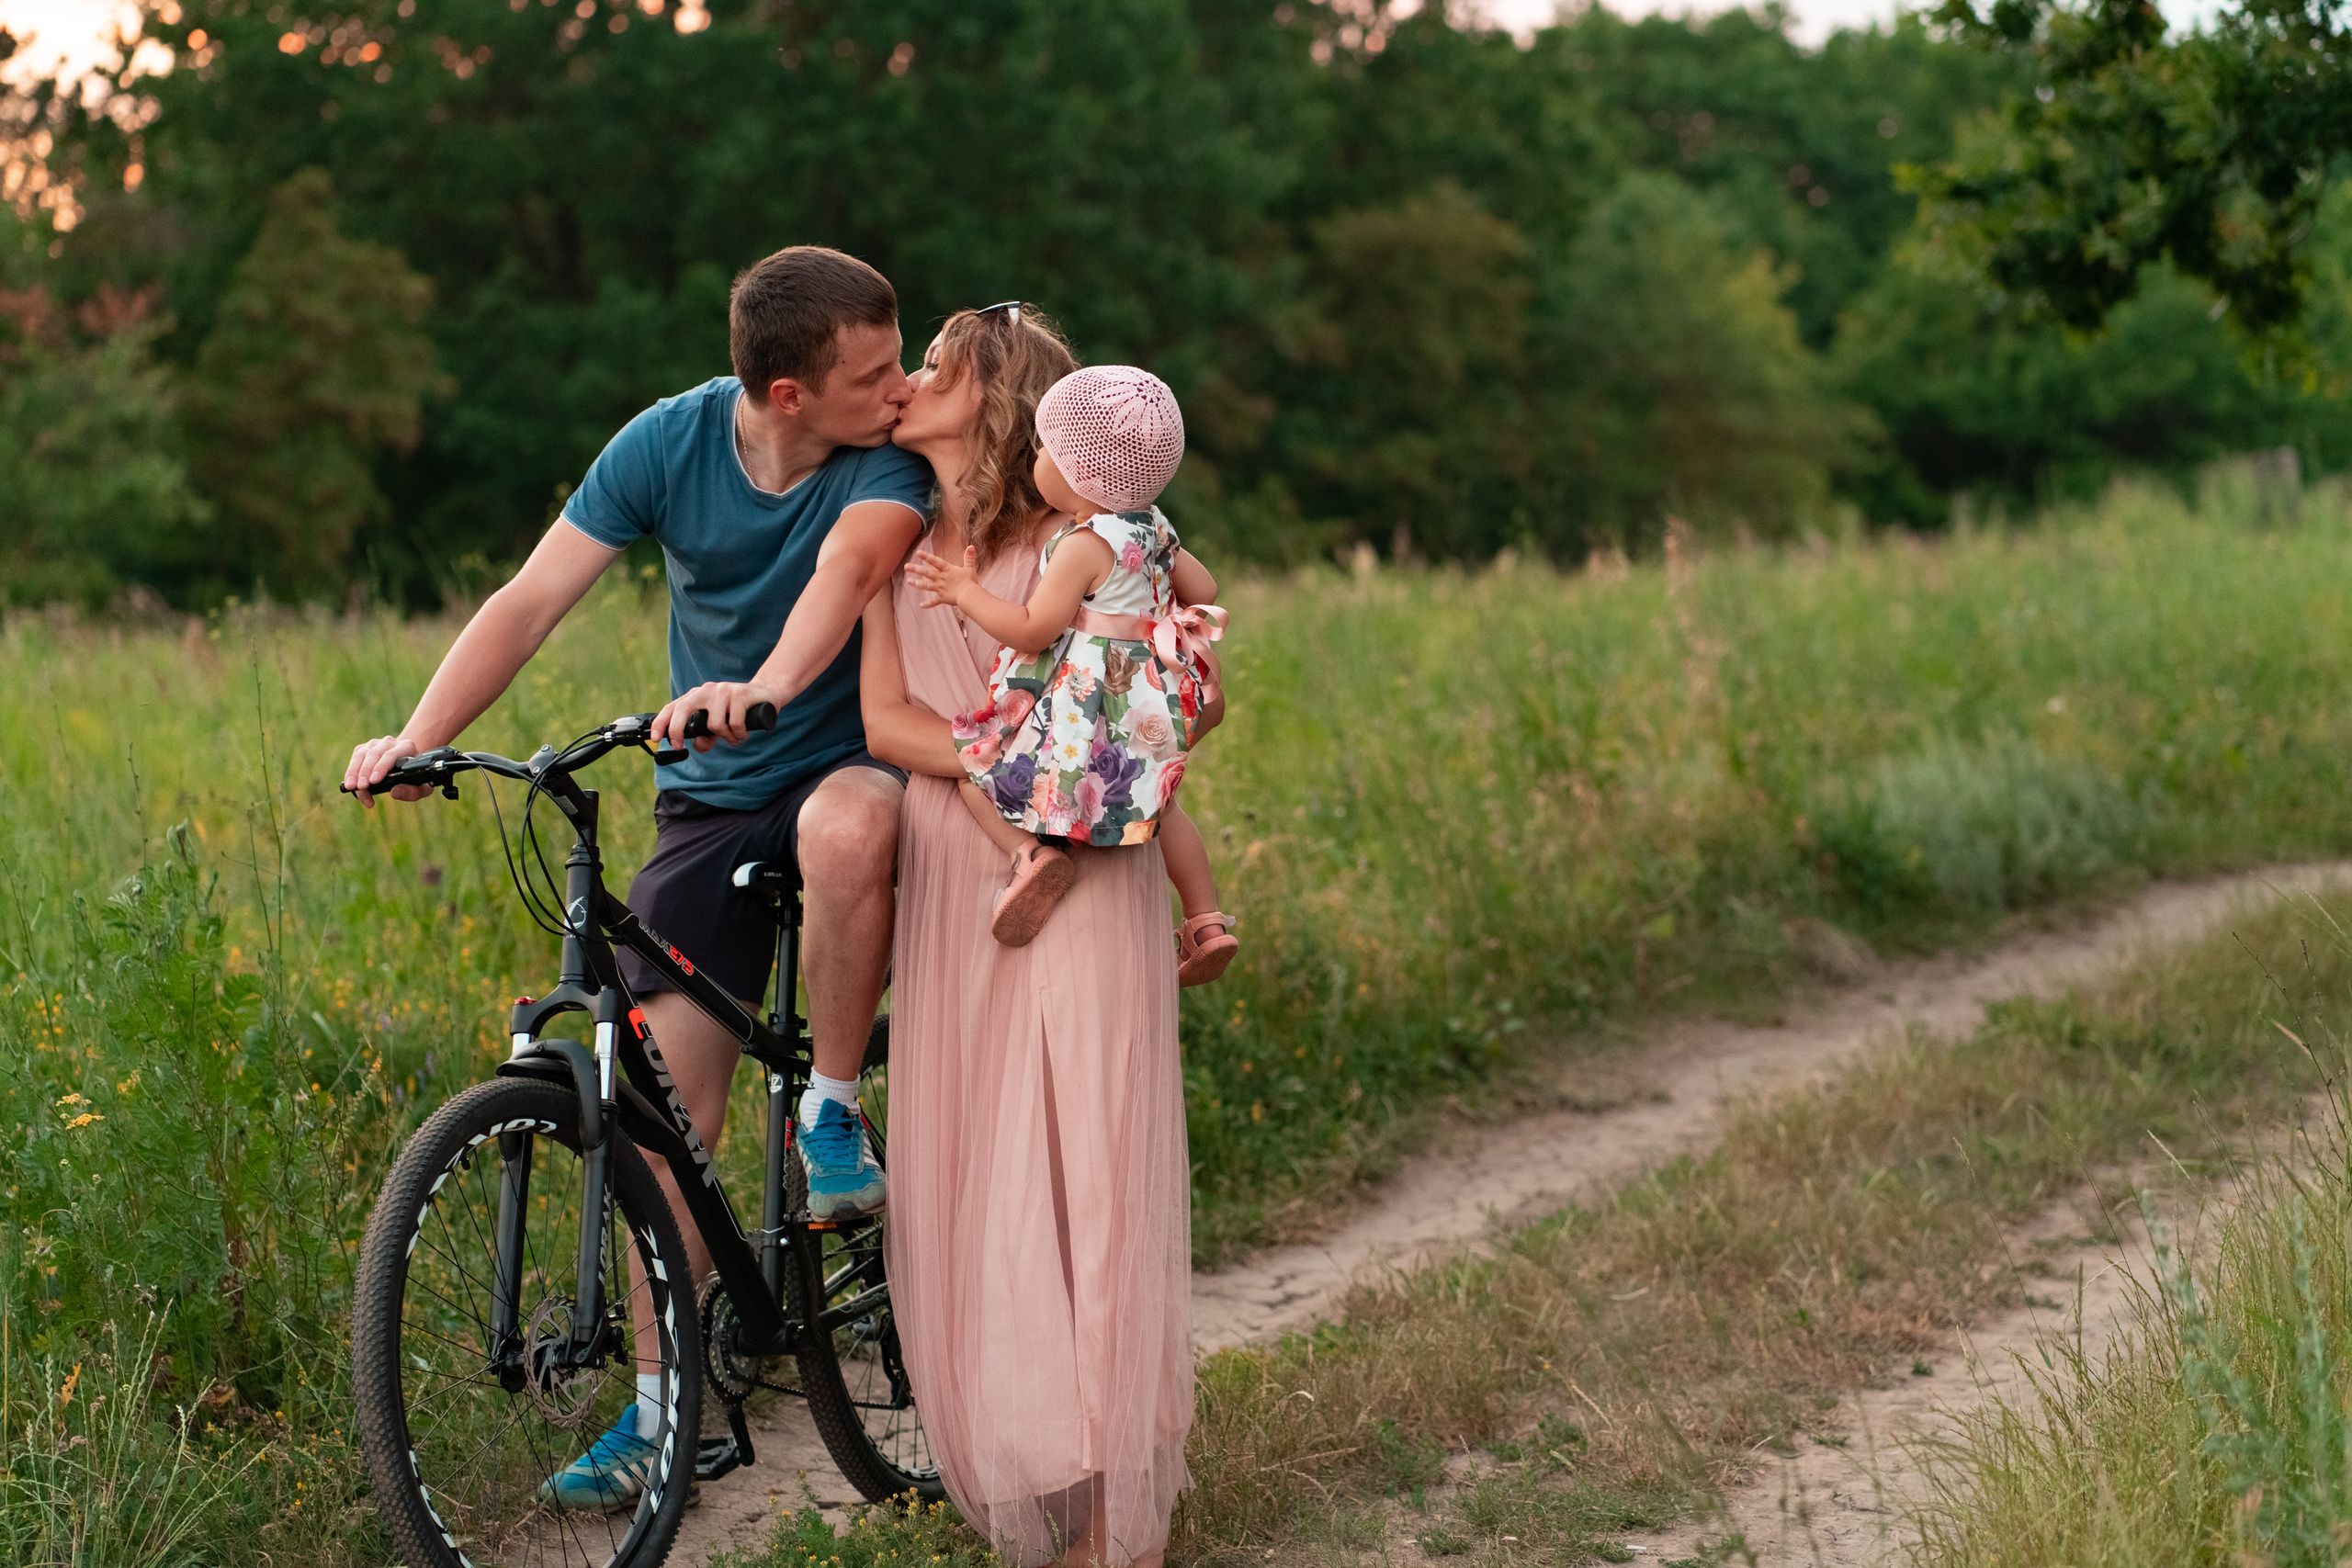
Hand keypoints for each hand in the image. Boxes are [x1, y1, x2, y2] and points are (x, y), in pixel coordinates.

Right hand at [345, 735, 428, 807]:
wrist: (406, 764)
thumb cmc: (416, 777)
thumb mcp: (422, 787)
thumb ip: (413, 792)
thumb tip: (394, 792)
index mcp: (407, 747)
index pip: (391, 754)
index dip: (381, 767)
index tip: (374, 781)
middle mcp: (390, 742)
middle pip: (374, 754)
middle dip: (366, 772)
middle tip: (361, 787)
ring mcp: (375, 743)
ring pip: (362, 754)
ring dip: (355, 772)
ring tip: (353, 787)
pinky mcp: (364, 747)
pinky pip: (355, 757)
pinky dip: (351, 771)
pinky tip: (350, 784)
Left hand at [652, 681, 778, 753]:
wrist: (766, 695)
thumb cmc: (737, 711)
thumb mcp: (718, 725)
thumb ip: (706, 736)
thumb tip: (698, 745)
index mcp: (696, 696)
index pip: (672, 707)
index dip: (661, 723)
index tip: (656, 739)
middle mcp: (706, 691)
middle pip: (683, 709)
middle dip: (677, 729)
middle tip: (680, 746)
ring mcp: (722, 691)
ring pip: (714, 724)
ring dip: (725, 738)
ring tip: (734, 737)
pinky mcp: (739, 694)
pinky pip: (734, 724)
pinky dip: (739, 735)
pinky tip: (743, 734)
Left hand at [904, 545, 979, 610]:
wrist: (969, 596)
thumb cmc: (970, 582)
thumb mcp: (970, 568)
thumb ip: (969, 557)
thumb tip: (971, 546)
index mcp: (947, 570)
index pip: (935, 561)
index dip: (926, 557)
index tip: (917, 553)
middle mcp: (941, 578)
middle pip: (926, 573)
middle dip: (916, 569)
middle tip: (906, 566)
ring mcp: (941, 588)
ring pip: (926, 585)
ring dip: (917, 583)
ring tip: (909, 581)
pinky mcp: (943, 598)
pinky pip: (934, 602)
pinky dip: (928, 604)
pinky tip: (921, 605)